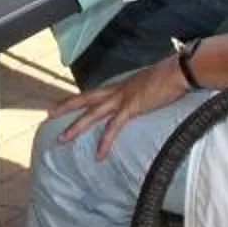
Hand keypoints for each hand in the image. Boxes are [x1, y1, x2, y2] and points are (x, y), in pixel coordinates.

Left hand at [47, 57, 188, 154]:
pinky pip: (114, 127)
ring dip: (76, 127)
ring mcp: (122, 98)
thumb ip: (142, 92)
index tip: (63, 105)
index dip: (78, 99)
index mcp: (121, 86)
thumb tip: (143, 97)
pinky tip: (99, 154)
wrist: (179, 71)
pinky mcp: (132, 107)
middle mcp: (117, 90)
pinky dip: (105, 141)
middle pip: (84, 99)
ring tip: (62, 140)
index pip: (94, 93)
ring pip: (92, 114)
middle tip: (48, 116)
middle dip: (65, 108)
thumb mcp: (150, 85)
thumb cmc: (170, 77)